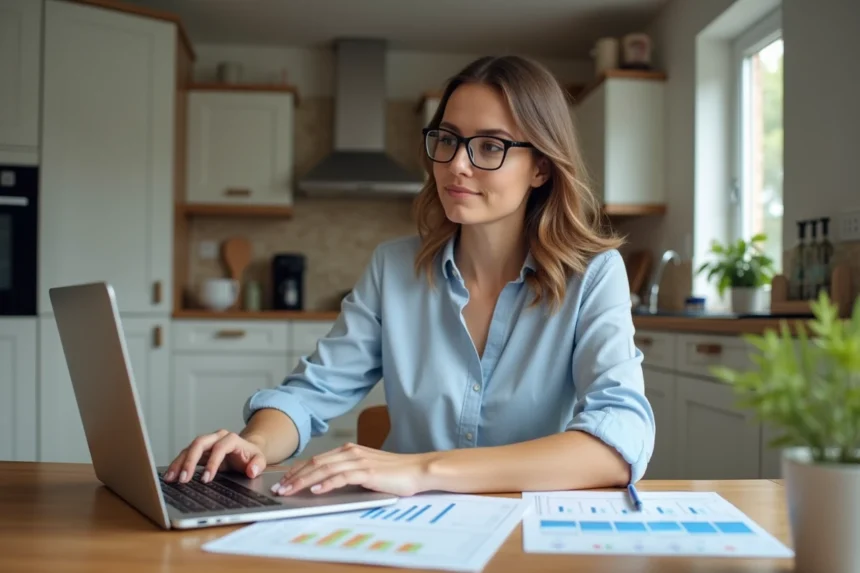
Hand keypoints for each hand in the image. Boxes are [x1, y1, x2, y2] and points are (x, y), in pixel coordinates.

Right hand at [163, 429, 267, 483]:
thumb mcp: (259, 460)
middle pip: (199, 443)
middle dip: (190, 461)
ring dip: (179, 463)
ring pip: (189, 448)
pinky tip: (170, 475)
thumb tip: (252, 471)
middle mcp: (216, 437)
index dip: (212, 463)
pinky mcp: (199, 450)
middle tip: (183, 479)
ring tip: (170, 478)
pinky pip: (185, 455)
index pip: (219, 448)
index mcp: (231, 439)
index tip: (206, 479)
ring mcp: (207, 443)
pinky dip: (177, 464)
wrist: (246, 451)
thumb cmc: (251, 456)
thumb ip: (258, 464)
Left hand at [271, 443, 430, 496]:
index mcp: (349, 450)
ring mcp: (358, 461)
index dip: (298, 470)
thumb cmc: (394, 473)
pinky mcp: (367, 472)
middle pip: (315, 463)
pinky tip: (315, 490)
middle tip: (279, 489)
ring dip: (304, 480)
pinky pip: (341, 477)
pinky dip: (326, 483)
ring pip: (324, 469)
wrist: (417, 469)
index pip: (316, 459)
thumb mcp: (366, 470)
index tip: (284, 481)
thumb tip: (326, 483)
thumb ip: (348, 472)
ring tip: (290, 491)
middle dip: (294, 476)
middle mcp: (351, 452)